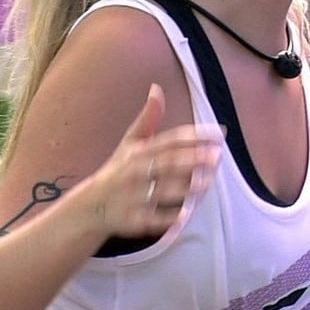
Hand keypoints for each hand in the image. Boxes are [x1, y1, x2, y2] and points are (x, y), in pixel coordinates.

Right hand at [90, 83, 222, 237]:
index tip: (218, 133)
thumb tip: (157, 89)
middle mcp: (135, 172)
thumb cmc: (118, 170)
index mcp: (139, 152)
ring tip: (208, 181)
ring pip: (161, 190)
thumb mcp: (130, 143)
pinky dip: (167, 218)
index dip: (194, 136)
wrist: (91, 206)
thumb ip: (148, 119)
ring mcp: (133, 196)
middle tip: (217, 155)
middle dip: (192, 159)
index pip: (170, 140)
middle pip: (167, 163)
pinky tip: (185, 214)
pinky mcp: (132, 220)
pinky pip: (151, 219)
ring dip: (185, 186)